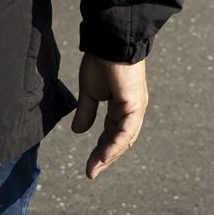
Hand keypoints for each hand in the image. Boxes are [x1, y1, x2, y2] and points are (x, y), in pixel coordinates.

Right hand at [69, 55, 147, 179]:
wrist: (109, 41)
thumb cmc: (101, 61)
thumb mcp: (89, 91)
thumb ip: (86, 111)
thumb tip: (78, 132)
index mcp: (122, 107)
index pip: (112, 134)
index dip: (100, 150)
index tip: (89, 166)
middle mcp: (132, 110)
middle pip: (120, 141)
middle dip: (105, 158)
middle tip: (91, 172)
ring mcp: (135, 108)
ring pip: (124, 140)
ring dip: (108, 156)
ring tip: (93, 169)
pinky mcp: (134, 104)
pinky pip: (125, 131)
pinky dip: (114, 145)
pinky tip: (103, 157)